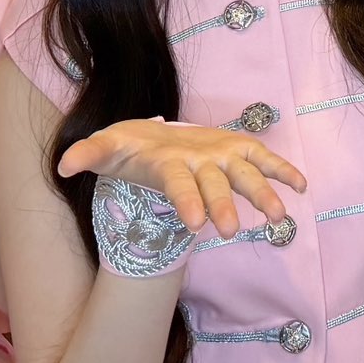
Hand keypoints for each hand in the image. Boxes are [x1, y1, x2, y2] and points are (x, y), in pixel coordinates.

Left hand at [57, 121, 305, 240]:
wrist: (152, 130)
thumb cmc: (129, 147)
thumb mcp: (106, 150)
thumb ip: (88, 155)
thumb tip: (62, 166)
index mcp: (168, 160)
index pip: (179, 182)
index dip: (188, 200)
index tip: (196, 225)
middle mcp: (199, 155)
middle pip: (216, 181)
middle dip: (225, 204)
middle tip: (232, 232)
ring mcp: (221, 152)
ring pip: (246, 171)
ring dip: (263, 189)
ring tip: (279, 215)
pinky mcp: (237, 151)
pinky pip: (264, 159)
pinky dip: (283, 170)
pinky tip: (302, 188)